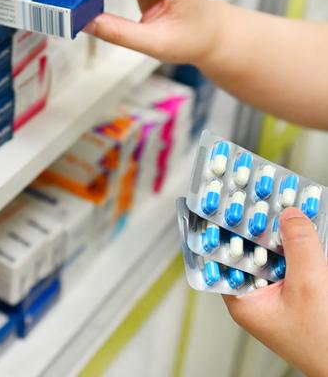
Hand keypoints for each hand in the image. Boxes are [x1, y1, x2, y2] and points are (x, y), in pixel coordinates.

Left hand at [223, 208, 327, 376]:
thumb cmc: (323, 342)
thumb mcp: (309, 286)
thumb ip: (298, 248)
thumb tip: (289, 214)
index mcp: (243, 300)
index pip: (220, 257)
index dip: (218, 228)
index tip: (217, 202)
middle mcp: (255, 295)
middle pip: (247, 249)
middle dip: (251, 222)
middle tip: (250, 191)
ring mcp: (277, 293)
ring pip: (272, 252)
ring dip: (276, 229)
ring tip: (276, 197)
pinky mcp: (299, 290)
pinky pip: (293, 261)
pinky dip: (297, 243)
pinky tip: (302, 220)